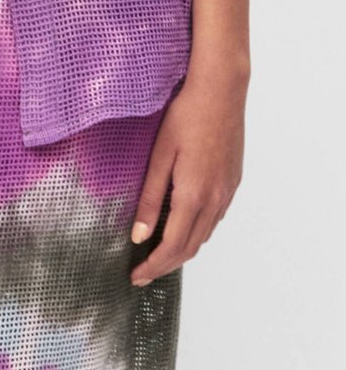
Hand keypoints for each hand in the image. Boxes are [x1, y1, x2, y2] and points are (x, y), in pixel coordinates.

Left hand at [129, 65, 247, 284]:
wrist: (221, 92)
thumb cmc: (186, 116)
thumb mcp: (159, 155)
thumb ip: (149, 198)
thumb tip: (138, 235)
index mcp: (193, 195)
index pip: (173, 247)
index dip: (154, 266)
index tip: (136, 277)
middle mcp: (215, 200)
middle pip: (190, 247)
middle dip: (166, 264)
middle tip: (144, 272)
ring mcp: (227, 192)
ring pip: (205, 235)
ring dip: (183, 250)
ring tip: (159, 253)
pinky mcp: (233, 182)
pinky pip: (214, 218)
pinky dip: (197, 231)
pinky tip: (182, 225)